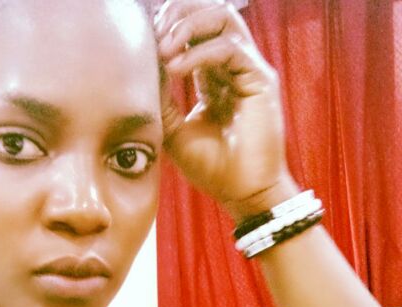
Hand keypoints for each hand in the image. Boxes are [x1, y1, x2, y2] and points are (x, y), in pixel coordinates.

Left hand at [155, 0, 296, 219]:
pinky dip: (197, 54)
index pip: (193, 28)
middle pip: (210, 10)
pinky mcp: (261, 79)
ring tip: (162, 48)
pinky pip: (228, 49)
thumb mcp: (173, 129)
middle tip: (152, 35)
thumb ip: (160, 97)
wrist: (242, 193)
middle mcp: (233, 65)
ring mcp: (249, 69)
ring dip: (188, 25)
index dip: (167, 25)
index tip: (142, 40)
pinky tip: (175, 69)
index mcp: (214, 74)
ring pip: (223, 17)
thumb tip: (142, 66)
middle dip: (177, 14)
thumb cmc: (212, 167)